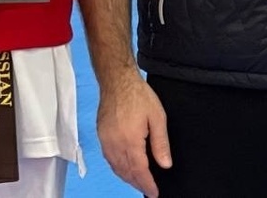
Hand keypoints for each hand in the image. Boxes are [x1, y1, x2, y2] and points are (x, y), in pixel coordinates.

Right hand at [97, 70, 171, 196]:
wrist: (117, 80)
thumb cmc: (138, 95)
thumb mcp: (157, 117)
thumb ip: (161, 143)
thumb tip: (165, 165)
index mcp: (130, 141)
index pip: (139, 171)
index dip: (147, 184)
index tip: (154, 193)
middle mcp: (115, 144)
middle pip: (126, 172)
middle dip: (137, 183)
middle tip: (148, 189)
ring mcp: (106, 140)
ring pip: (116, 167)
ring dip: (127, 177)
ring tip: (138, 181)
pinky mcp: (101, 135)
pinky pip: (109, 159)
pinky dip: (117, 167)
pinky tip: (124, 167)